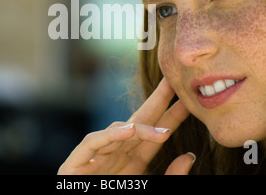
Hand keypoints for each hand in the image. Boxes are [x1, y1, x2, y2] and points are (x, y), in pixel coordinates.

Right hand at [57, 78, 194, 174]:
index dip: (170, 116)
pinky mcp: (75, 165)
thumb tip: (190, 155)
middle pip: (138, 123)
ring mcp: (95, 158)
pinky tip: (128, 130)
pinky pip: (93, 143)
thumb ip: (171, 178)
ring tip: (164, 127)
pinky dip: (109, 136)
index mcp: (132, 163)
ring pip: (117, 131)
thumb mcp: (152, 193)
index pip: (154, 134)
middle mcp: (115, 156)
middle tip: (173, 82)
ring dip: (140, 125)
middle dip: (156, 102)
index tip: (187, 101)